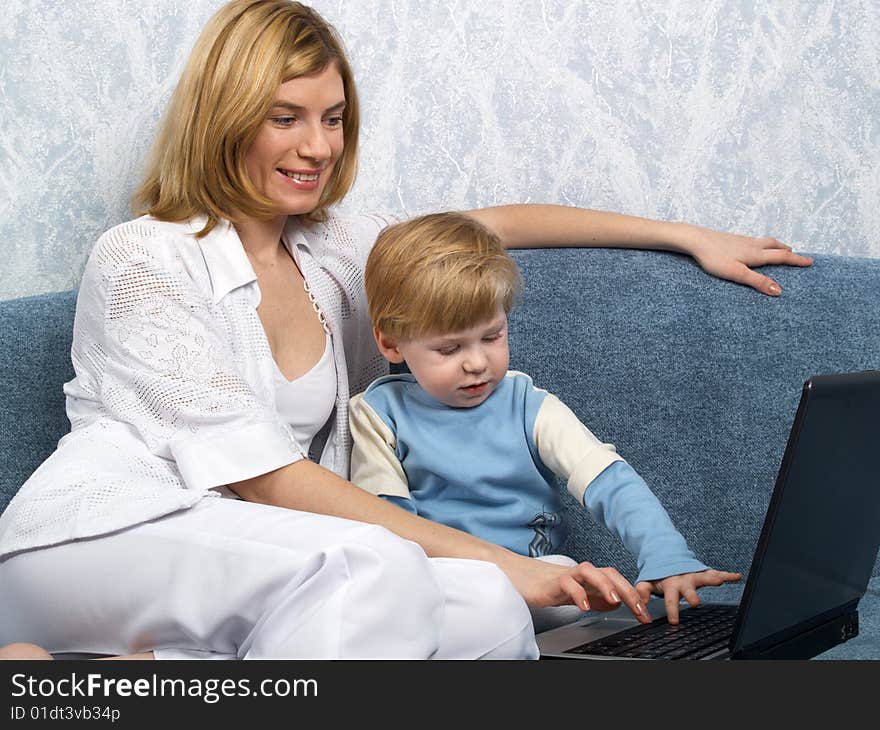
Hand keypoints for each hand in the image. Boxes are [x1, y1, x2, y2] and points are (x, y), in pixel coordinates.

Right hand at [499, 553, 652, 623]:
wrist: (520, 577)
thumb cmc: (548, 586)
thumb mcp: (578, 594)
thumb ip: (596, 598)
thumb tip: (615, 604)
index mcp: (590, 577)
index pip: (617, 580)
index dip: (633, 594)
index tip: (645, 612)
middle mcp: (582, 573)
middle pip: (609, 573)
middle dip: (627, 591)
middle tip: (640, 610)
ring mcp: (568, 575)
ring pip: (591, 572)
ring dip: (606, 585)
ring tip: (616, 601)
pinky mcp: (552, 581)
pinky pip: (568, 583)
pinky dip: (578, 594)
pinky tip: (584, 607)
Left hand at [635, 568, 741, 623]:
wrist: (667, 556)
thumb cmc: (659, 574)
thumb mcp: (647, 582)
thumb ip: (642, 592)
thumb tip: (640, 607)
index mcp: (670, 584)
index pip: (670, 599)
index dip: (672, 610)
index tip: (675, 621)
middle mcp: (684, 580)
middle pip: (689, 589)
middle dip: (692, 595)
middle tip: (695, 602)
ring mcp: (695, 575)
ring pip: (704, 577)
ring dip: (712, 579)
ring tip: (720, 581)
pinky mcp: (704, 572)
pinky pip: (717, 572)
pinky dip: (727, 574)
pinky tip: (737, 576)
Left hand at [681, 224, 812, 295]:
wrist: (695, 240)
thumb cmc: (714, 257)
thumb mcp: (737, 273)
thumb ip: (757, 281)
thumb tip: (779, 291)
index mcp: (756, 254)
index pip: (782, 257)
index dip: (797, 260)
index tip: (810, 262)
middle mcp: (752, 245)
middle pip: (775, 246)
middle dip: (788, 251)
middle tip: (797, 254)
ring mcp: (742, 240)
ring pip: (765, 241)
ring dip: (776, 246)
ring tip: (779, 249)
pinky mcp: (732, 239)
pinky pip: (754, 241)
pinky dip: (762, 244)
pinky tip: (754, 247)